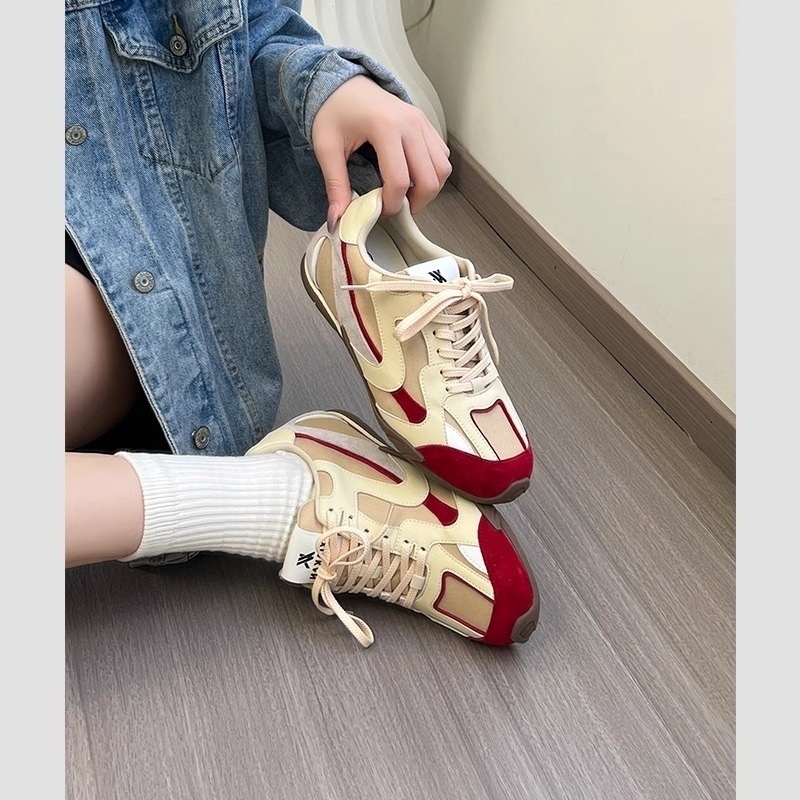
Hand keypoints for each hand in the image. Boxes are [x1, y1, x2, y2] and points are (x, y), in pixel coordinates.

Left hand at [311, 75, 451, 226]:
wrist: (345, 84)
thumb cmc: (334, 110)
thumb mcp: (327, 148)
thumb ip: (335, 185)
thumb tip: (338, 219)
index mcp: (385, 127)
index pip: (399, 180)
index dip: (391, 205)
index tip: (378, 211)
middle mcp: (410, 123)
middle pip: (429, 179)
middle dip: (416, 203)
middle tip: (397, 208)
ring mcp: (421, 122)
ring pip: (442, 169)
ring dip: (428, 189)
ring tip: (406, 195)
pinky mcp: (426, 125)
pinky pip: (441, 156)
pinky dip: (432, 173)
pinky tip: (411, 177)